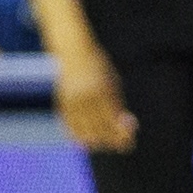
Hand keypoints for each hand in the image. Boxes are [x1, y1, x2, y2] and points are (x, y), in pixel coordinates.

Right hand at [52, 37, 138, 154]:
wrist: (73, 51)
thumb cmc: (98, 66)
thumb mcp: (113, 83)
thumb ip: (117, 105)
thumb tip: (127, 129)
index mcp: (100, 91)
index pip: (113, 123)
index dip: (123, 135)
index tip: (131, 138)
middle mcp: (84, 99)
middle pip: (100, 132)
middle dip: (112, 139)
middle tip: (120, 139)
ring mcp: (71, 103)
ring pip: (85, 135)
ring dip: (98, 141)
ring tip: (106, 138)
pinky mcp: (61, 105)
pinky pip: (71, 129)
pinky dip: (81, 137)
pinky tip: (90, 136)